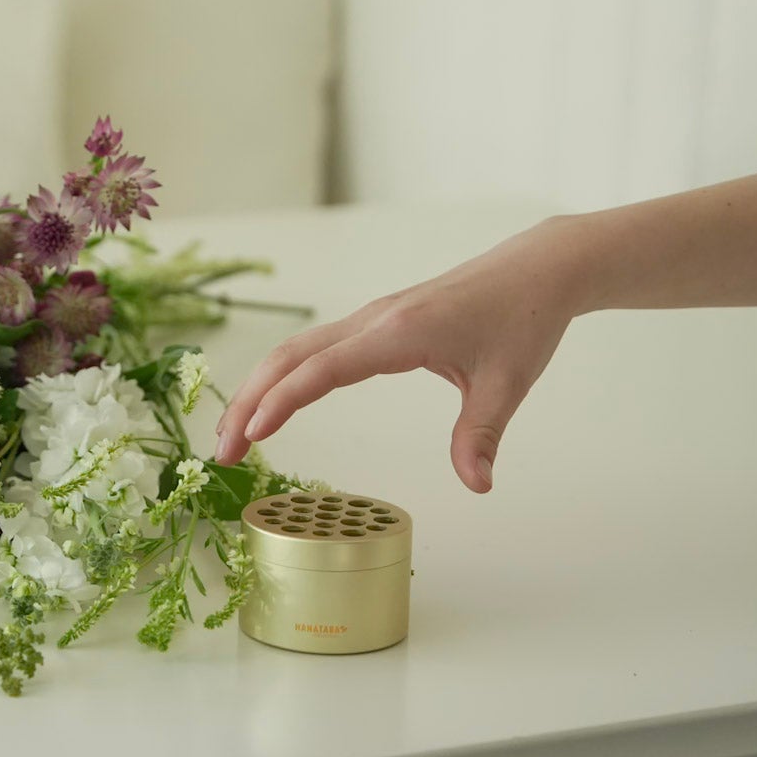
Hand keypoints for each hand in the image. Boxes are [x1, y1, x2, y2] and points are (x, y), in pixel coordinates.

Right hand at [213, 220, 589, 491]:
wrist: (535, 271)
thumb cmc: (522, 321)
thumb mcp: (507, 384)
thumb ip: (481, 436)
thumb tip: (477, 486)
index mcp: (399, 333)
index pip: (324, 369)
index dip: (284, 401)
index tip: (253, 434)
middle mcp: (373, 320)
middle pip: (289, 357)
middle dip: (248, 402)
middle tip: (221, 454)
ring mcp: (369, 318)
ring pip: (293, 350)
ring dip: (256, 389)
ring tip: (231, 436)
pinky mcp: (373, 323)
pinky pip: (312, 348)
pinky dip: (281, 376)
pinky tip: (270, 404)